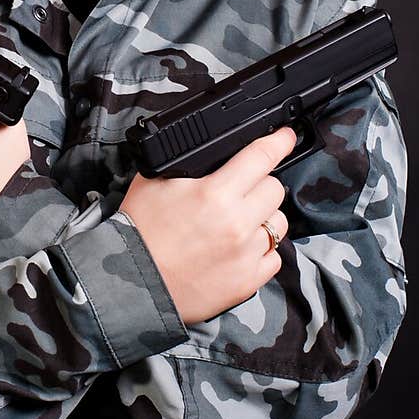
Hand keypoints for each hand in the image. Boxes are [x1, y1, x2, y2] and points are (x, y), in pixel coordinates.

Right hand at [119, 125, 296, 325]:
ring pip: (279, 223)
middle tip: (241, 190)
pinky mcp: (248, 281)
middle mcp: (237, 223)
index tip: (286, 137)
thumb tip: (208, 151)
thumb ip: (187, 163)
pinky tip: (241, 248)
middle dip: (260, 183)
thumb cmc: (138, 232)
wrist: (132, 282)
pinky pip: (275, 257)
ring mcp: (246, 254)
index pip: (260, 157)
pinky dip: (263, 250)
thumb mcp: (154, 181)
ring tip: (240, 222)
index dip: (279, 142)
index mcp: (214, 193)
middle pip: (275, 188)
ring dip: (263, 217)